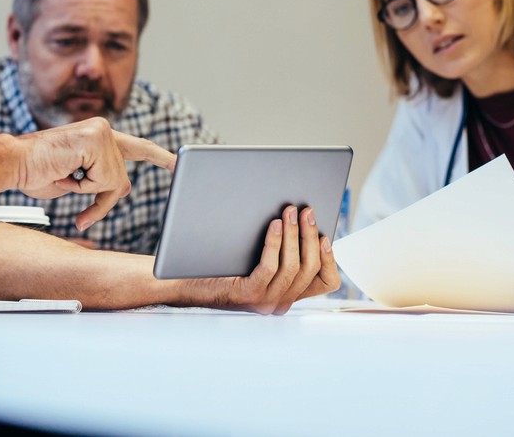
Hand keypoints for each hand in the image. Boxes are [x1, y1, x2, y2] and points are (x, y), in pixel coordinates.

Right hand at [9, 118, 176, 231]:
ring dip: (88, 192)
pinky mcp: (96, 140)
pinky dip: (82, 187)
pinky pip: (102, 181)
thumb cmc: (36, 172)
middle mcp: (104, 131)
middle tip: (71, 185)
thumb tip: (127, 187)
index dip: (159, 156)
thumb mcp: (76, 181)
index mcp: (100, 138)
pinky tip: (65, 172)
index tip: (178, 164)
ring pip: (114, 183)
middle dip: (101, 196)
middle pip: (121, 179)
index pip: (137, 147)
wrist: (12, 163)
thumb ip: (102, 180)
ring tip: (64, 176)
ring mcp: (101, 132)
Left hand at [194, 206, 339, 314]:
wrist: (183, 283)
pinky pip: (270, 267)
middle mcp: (280, 302)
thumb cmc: (220, 266)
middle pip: (309, 269)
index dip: (330, 259)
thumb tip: (299, 219)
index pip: (325, 282)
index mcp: (287, 294)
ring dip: (295, 236)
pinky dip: (275, 244)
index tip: (325, 235)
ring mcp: (265, 302)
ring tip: (290, 211)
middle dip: (310, 236)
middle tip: (307, 211)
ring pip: (292, 267)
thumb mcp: (255, 259)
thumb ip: (279, 251)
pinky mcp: (248, 295)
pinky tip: (274, 225)